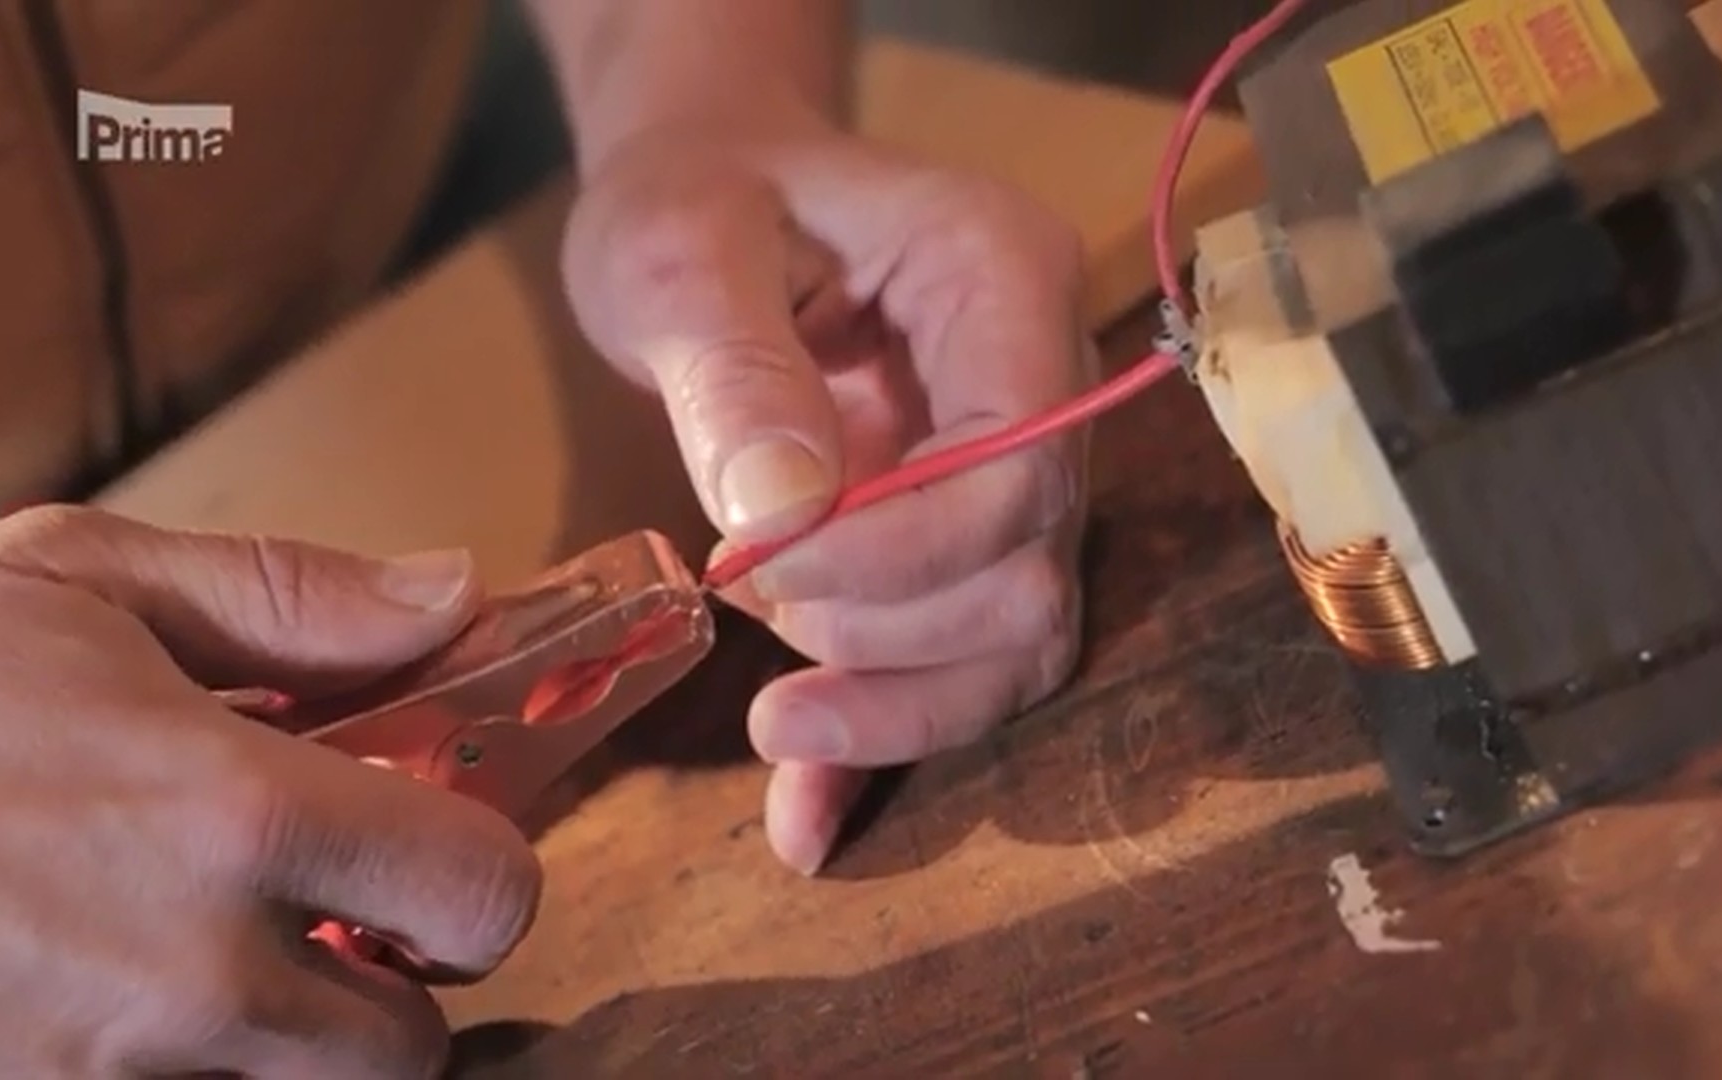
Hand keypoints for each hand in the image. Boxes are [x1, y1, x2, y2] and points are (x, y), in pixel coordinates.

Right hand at [0, 506, 539, 1078]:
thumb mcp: (79, 580)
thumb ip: (294, 596)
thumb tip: (457, 594)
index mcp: (231, 814)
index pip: (483, 893)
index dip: (484, 873)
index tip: (432, 845)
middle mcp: (189, 974)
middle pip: (406, 1053)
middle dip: (392, 991)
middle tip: (328, 924)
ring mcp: (102, 1078)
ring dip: (287, 1051)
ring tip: (212, 960)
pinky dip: (178, 1078)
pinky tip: (114, 1000)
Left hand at [563, 111, 1091, 873]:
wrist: (718, 200)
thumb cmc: (698, 197)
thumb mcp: (678, 251)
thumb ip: (734, 371)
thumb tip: (783, 515)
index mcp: (1001, 280)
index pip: (1020, 458)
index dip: (905, 548)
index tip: (757, 561)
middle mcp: (1043, 385)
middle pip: (1030, 573)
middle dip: (888, 632)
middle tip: (746, 603)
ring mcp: (1013, 471)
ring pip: (1018, 641)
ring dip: (897, 701)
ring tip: (772, 708)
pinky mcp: (959, 541)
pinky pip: (960, 662)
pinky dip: (887, 739)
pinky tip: (806, 815)